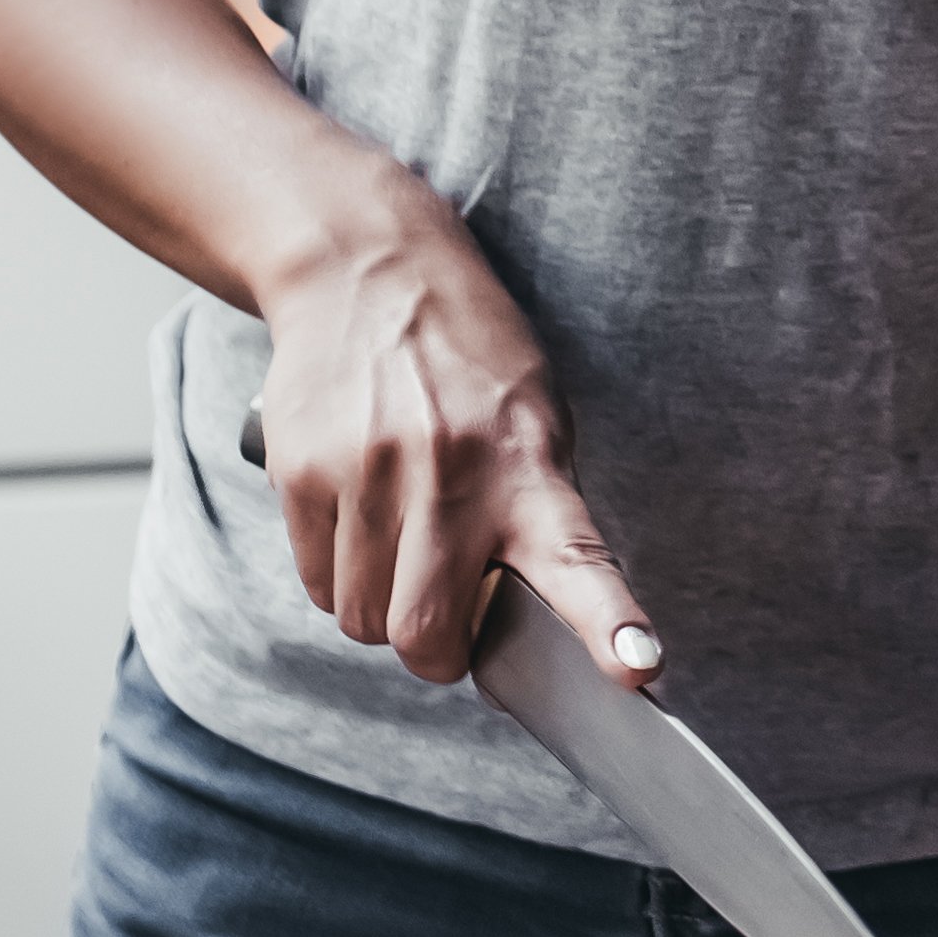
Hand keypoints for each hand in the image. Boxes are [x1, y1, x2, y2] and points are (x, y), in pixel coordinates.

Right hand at [239, 188, 653, 689]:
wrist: (366, 267)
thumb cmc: (466, 359)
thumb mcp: (536, 418)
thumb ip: (539, 515)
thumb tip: (537, 627)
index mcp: (530, 467)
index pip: (579, 559)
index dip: (607, 623)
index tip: (636, 669)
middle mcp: (452, 475)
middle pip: (425, 634)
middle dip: (433, 652)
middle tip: (445, 627)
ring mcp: (370, 474)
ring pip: (361, 618)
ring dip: (378, 607)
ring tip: (397, 542)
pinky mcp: (301, 472)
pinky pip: (316, 583)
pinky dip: (337, 575)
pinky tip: (356, 518)